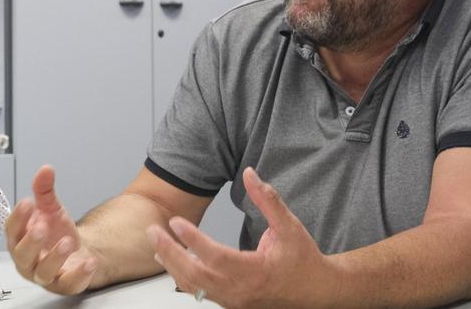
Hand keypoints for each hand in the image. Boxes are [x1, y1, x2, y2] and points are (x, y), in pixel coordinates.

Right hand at [6, 165, 97, 294]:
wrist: (78, 252)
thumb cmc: (57, 232)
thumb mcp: (50, 208)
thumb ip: (45, 190)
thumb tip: (45, 169)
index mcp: (20, 238)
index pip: (12, 229)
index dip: (18, 217)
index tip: (27, 203)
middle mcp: (28, 259)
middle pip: (22, 254)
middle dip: (31, 241)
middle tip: (41, 227)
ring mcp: (44, 275)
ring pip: (43, 272)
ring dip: (55, 257)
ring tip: (68, 241)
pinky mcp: (64, 285)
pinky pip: (69, 284)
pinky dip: (79, 275)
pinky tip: (89, 262)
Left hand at [147, 167, 332, 307]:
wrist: (317, 292)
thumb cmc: (304, 260)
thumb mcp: (289, 226)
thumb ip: (268, 200)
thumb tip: (251, 174)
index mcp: (255, 271)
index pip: (215, 256)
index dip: (192, 239)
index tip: (175, 222)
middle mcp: (241, 290)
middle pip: (195, 275)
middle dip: (171, 252)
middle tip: (153, 232)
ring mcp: (234, 300)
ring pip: (195, 286)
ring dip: (173, 266)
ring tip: (157, 244)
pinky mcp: (231, 303)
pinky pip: (202, 292)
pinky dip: (185, 277)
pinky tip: (174, 261)